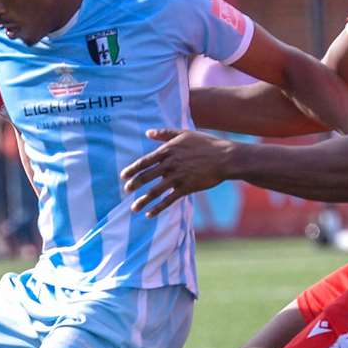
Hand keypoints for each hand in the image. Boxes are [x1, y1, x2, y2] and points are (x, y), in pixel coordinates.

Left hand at [120, 128, 235, 216]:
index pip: (145, 161)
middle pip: (147, 176)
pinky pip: (168, 200)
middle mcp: (170, 164)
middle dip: (134, 184)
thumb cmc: (206, 144)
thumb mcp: (184, 134)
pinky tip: (150, 214)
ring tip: (134, 208)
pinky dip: (158, 208)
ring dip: (143, 200)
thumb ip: (165, 134)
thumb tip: (147, 132)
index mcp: (168, 151)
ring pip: (155, 191)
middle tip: (126, 190)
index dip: (132, 169)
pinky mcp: (186, 188)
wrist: (225, 157)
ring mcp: (178, 177)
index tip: (123, 176)